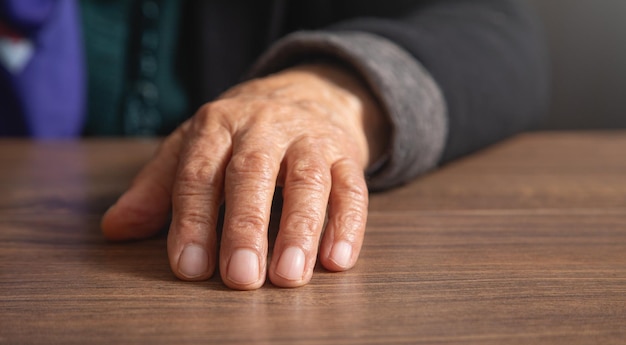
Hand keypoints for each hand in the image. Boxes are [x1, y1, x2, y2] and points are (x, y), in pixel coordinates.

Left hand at [101, 63, 388, 288]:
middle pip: (253, 174)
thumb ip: (158, 187)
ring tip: (290, 275)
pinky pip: (353, 187)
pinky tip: (338, 259)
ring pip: (307, 181)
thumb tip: (115, 229)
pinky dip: (349, 223)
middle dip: (246, 227)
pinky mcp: (346, 155)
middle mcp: (264, 127)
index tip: (190, 267)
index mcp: (218, 125)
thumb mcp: (196, 146)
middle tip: (240, 277)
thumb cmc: (243, 132)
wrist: (308, 93)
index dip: (193, 220)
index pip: (199, 172)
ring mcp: (309, 139)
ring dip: (301, 229)